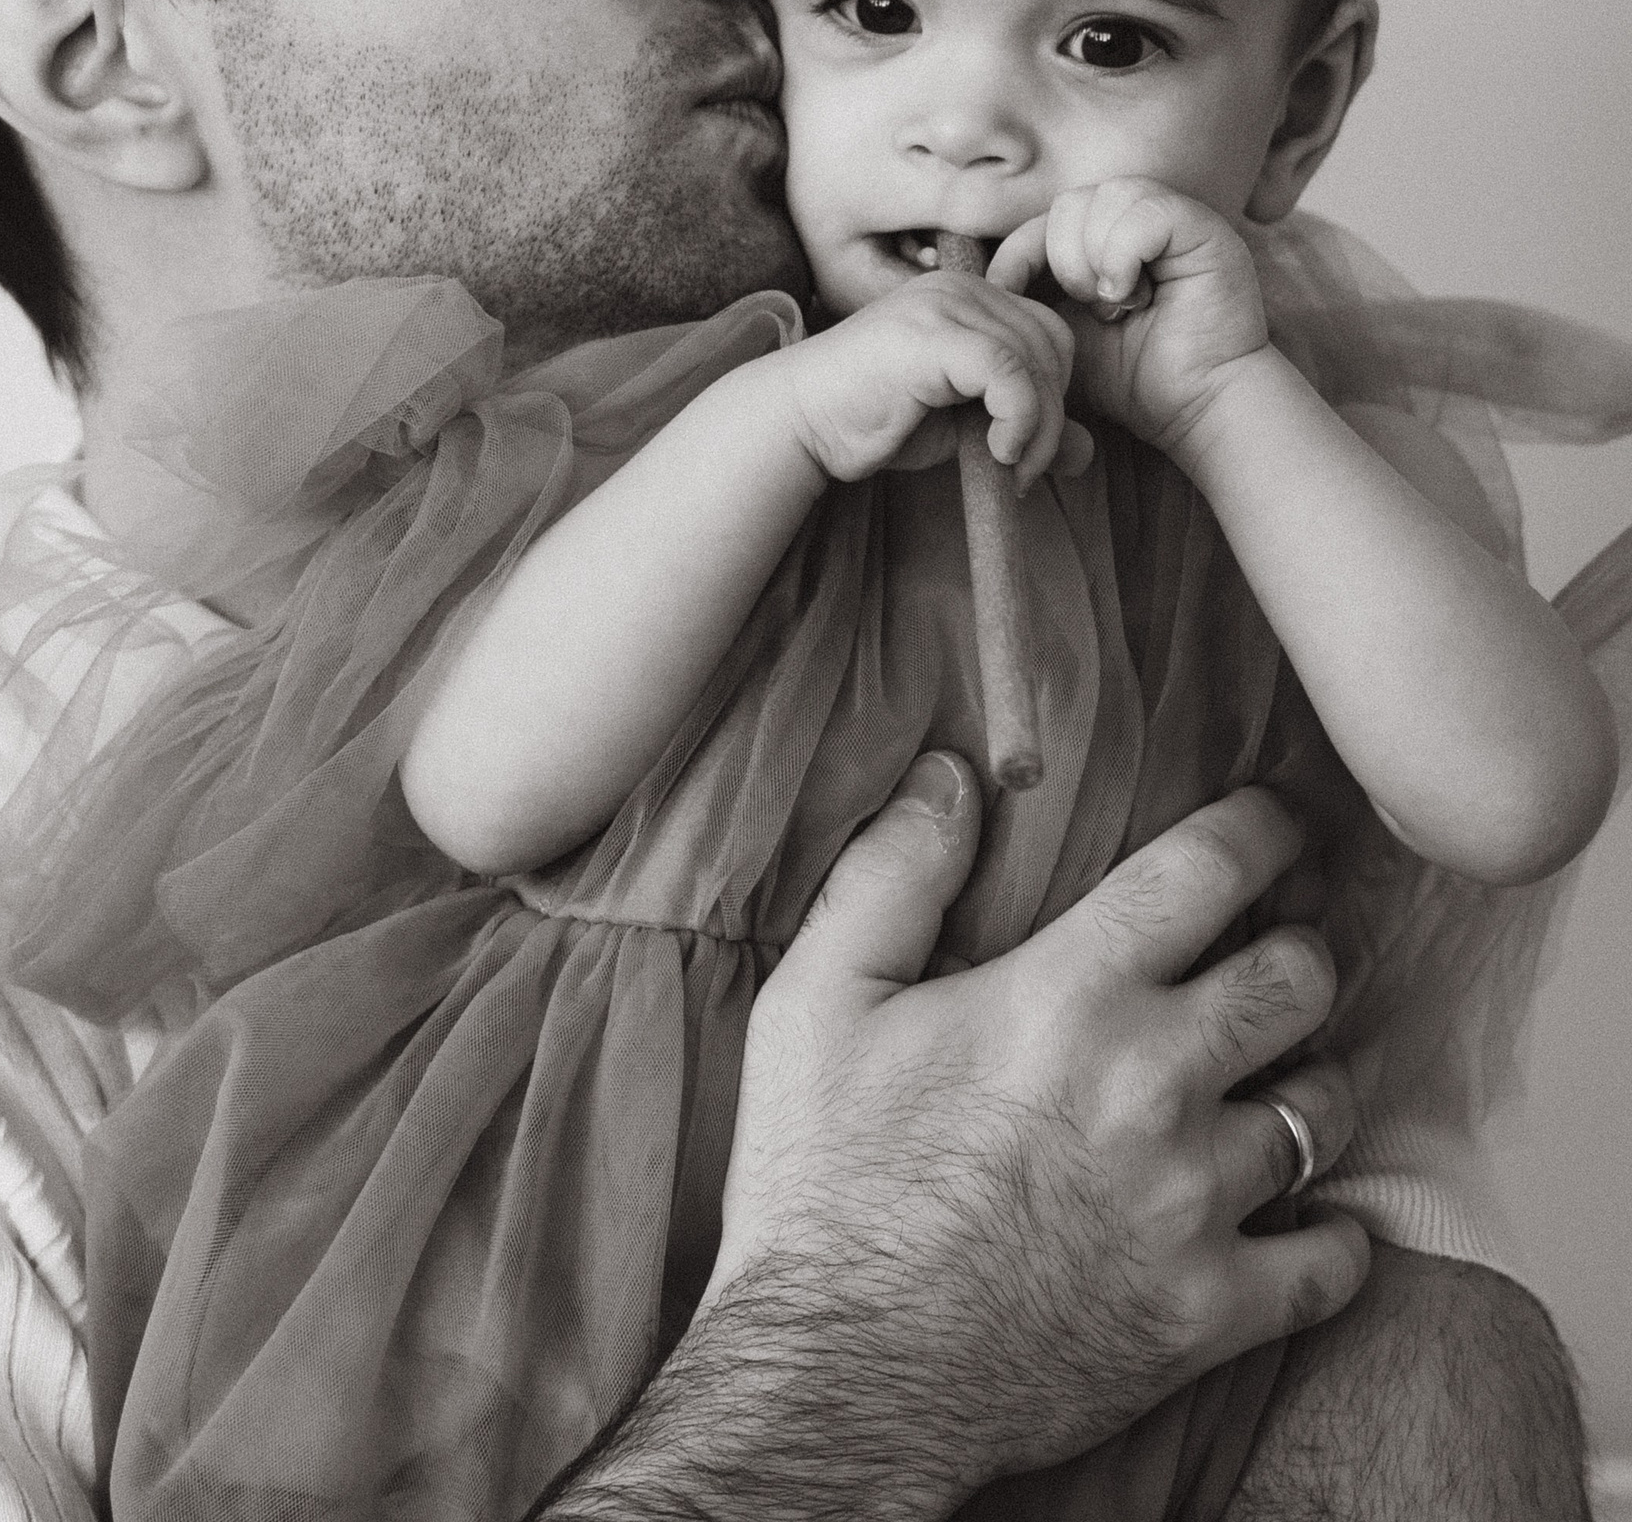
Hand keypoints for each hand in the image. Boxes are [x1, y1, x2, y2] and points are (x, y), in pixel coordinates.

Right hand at [581, 771, 1359, 1521]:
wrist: (837, 1379)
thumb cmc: (824, 1184)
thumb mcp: (817, 1001)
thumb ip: (892, 874)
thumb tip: (952, 776)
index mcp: (1069, 994)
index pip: (1211, 870)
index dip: (1265, 829)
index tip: (1279, 824)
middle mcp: (1154, 1084)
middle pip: (1299, 978)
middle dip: (1306, 947)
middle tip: (1289, 947)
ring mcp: (1193, 1204)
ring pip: (1326, 1108)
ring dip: (1322, 1077)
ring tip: (1296, 1069)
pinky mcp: (1208, 1311)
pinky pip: (1333, 1262)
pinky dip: (1339, 1235)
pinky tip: (1314, 1216)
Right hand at [780, 270, 1088, 488]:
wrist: (801, 422)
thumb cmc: (874, 421)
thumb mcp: (963, 425)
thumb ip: (1020, 426)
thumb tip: (1087, 453)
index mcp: (967, 295)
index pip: (1048, 330)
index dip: (1054, 391)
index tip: (1029, 445)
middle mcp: (958, 286)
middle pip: (1053, 341)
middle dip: (1053, 412)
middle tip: (1023, 465)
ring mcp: (943, 305)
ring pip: (1035, 360)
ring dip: (1039, 428)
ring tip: (1009, 467)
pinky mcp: (932, 336)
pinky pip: (1008, 372)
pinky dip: (1019, 419)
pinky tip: (996, 452)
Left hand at [991, 178, 1271, 458]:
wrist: (1197, 409)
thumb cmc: (1133, 379)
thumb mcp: (1062, 334)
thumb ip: (1030, 300)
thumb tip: (978, 281)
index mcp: (1107, 238)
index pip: (1046, 217)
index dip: (1019, 251)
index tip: (1007, 292)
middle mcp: (1141, 220)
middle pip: (1070, 201)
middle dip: (1059, 257)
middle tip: (1084, 305)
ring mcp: (1176, 219)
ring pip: (1106, 197)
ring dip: (1093, 257)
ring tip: (1111, 303)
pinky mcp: (1206, 227)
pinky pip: (1145, 210)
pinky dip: (1124, 254)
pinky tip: (1132, 295)